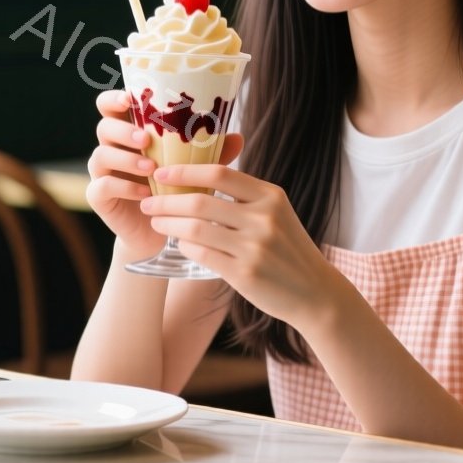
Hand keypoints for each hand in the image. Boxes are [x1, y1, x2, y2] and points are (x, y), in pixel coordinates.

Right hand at [86, 90, 242, 257]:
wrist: (158, 230)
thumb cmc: (174, 190)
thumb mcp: (193, 168)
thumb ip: (210, 152)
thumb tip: (238, 137)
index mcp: (129, 133)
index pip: (110, 107)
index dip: (114, 99)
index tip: (129, 98)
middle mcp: (112, 148)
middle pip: (103, 127)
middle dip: (123, 131)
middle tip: (146, 140)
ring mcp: (102, 173)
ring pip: (100, 155)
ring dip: (126, 159)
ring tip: (151, 168)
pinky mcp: (98, 197)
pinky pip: (102, 186)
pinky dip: (123, 188)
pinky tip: (144, 193)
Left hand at [139, 163, 335, 326]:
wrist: (314, 292)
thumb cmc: (288, 249)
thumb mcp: (276, 213)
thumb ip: (245, 197)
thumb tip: (198, 177)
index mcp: (270, 196)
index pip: (220, 173)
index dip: (185, 170)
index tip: (162, 173)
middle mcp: (263, 218)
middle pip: (201, 201)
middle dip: (167, 200)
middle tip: (148, 202)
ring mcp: (254, 247)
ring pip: (195, 229)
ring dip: (169, 224)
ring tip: (156, 223)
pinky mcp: (245, 273)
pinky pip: (202, 254)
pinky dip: (185, 246)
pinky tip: (180, 244)